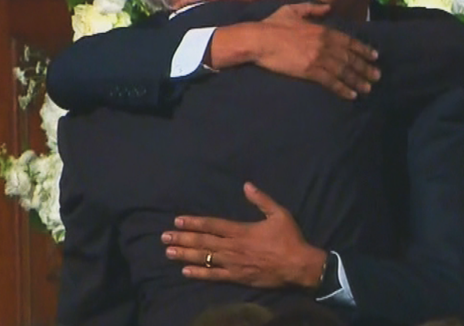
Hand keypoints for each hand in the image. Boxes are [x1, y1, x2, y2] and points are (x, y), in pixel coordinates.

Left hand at [162, 182, 326, 288]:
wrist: (298, 266)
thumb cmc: (290, 239)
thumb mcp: (279, 213)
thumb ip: (261, 200)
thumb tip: (246, 185)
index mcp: (241, 230)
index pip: (212, 225)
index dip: (194, 223)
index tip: (178, 221)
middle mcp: (233, 247)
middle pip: (203, 242)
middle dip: (182, 238)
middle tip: (164, 237)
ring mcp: (234, 264)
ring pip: (205, 258)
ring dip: (185, 254)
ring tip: (168, 252)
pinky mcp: (237, 278)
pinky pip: (214, 276)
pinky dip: (200, 273)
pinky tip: (186, 271)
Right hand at [256, 3, 380, 99]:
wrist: (258, 40)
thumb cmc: (272, 24)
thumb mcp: (294, 10)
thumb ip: (313, 9)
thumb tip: (328, 8)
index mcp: (322, 29)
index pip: (349, 41)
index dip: (363, 49)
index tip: (375, 56)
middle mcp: (325, 44)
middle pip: (350, 58)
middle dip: (365, 68)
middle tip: (377, 76)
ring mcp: (318, 58)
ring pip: (343, 71)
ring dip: (358, 80)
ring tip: (368, 88)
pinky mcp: (309, 71)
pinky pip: (330, 81)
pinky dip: (343, 88)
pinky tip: (351, 95)